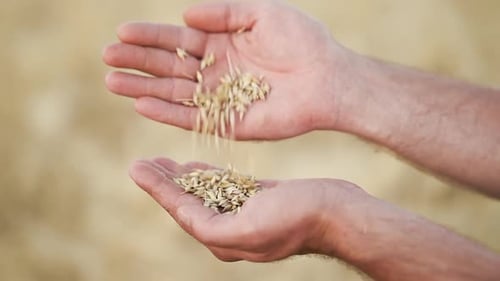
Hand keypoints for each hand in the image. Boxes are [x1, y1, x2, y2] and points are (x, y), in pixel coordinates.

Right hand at [103, 0, 355, 139]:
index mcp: (223, 43)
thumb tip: (185, 15)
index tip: (121, 31)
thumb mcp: (262, 12)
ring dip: (143, 87)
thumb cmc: (302, 40)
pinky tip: (142, 104)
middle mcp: (217, 72)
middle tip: (107, 56)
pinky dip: (168, 112)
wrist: (328, 78)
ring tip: (112, 80)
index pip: (179, 40)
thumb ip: (224, 12)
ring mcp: (221, 99)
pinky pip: (193, 118)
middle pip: (170, 66)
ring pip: (174, 93)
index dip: (150, 36)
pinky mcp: (229, 124)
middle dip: (138, 61)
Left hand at [129, 157, 363, 261]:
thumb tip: (181, 215)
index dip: (157, 189)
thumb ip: (212, 227)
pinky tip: (197, 167)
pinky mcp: (258, 200)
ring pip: (204, 194)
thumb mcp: (249, 227)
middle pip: (188, 202)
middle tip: (145, 161)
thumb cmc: (297, 219)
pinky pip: (224, 188)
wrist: (336, 212)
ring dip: (183, 178)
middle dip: (165, 182)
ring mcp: (244, 214)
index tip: (136, 167)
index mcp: (224, 239)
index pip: (181, 211)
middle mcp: (230, 230)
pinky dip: (208, 176)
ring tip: (164, 161)